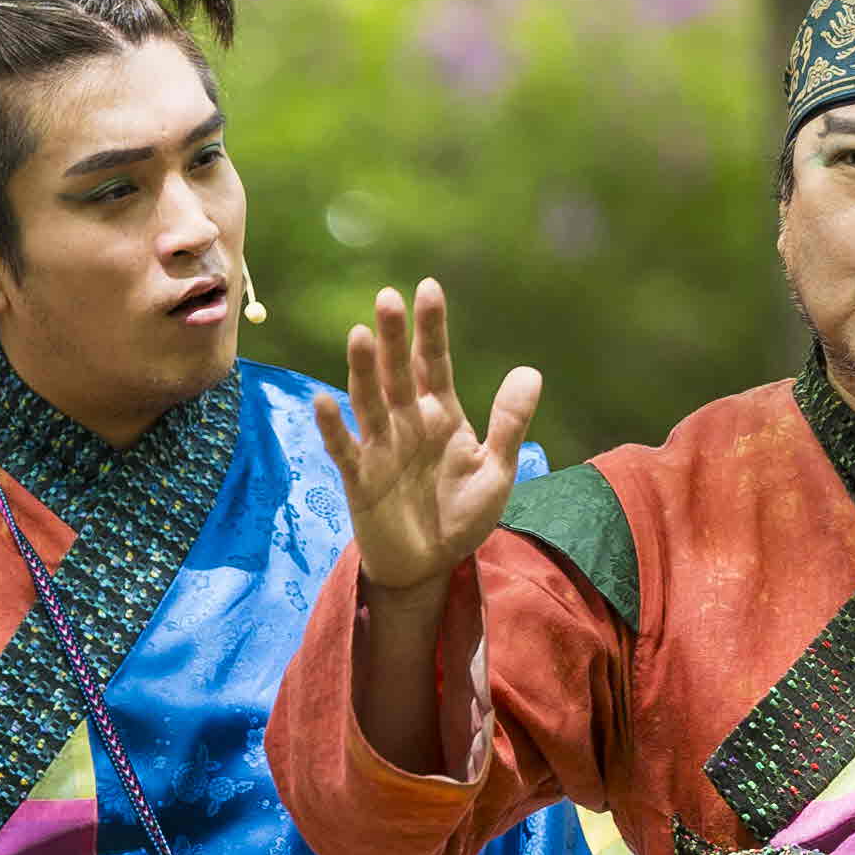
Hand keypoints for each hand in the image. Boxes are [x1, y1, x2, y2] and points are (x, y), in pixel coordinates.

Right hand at [316, 282, 544, 602]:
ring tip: (360, 334)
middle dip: (394, 336)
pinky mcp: (360, 478)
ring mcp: (380, 447)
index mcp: (440, 414)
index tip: (428, 287)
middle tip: (389, 297)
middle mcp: (407, 422)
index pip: (433, 362)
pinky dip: (334, 426)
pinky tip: (324, 399)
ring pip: (368, 400)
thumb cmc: (460, 514)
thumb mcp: (496, 470)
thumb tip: (530, 370)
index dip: (431, 328)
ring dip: (363, 369)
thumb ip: (509, 423)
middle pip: (397, 371)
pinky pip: (344, 448)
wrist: (430, 566)